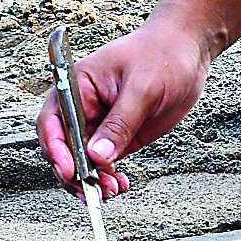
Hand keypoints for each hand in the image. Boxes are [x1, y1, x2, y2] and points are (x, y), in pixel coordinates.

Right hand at [35, 13, 214, 192]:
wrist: (187, 50)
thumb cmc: (161, 54)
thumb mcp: (142, 87)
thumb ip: (120, 123)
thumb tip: (97, 156)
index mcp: (77, 86)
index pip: (53, 121)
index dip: (56, 148)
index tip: (69, 170)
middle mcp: (82, 107)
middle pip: (62, 147)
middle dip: (73, 172)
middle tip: (91, 191)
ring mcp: (100, 124)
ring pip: (82, 160)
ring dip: (90, 180)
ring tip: (110, 191)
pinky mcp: (118, 136)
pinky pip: (104, 163)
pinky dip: (107, 178)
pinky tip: (119, 185)